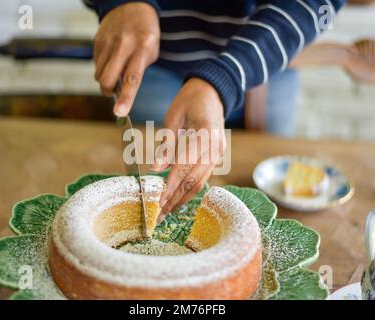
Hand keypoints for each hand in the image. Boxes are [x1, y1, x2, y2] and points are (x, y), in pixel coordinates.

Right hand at [93, 3, 159, 115]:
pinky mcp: (97, 40)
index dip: (125, 97)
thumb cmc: (145, 34)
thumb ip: (138, 70)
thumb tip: (121, 90)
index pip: (132, 78)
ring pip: (99, 75)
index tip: (120, 112)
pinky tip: (111, 58)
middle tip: (113, 91)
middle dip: (108, 92)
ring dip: (105, 79)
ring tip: (116, 69)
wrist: (130, 6)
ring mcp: (109, 42)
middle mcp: (124, 45)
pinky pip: (95, 64)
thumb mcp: (151, 51)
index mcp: (143, 48)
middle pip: (107, 80)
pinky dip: (102, 67)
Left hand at [151, 78, 225, 221]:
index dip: (170, 186)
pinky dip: (190, 190)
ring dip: (183, 199)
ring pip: (200, 182)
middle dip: (175, 199)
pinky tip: (178, 199)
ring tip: (167, 212)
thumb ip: (166, 144)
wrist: (211, 92)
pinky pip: (203, 177)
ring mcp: (218, 153)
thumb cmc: (189, 100)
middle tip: (158, 215)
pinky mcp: (217, 156)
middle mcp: (215, 148)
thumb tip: (156, 169)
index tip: (157, 201)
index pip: (183, 166)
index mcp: (204, 134)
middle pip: (193, 180)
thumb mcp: (173, 116)